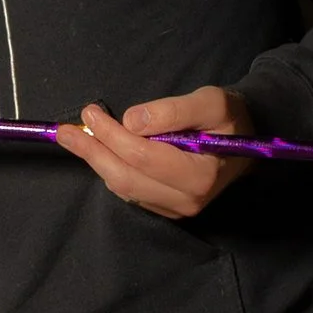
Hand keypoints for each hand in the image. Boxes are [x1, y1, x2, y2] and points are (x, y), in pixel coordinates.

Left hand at [55, 87, 254, 217]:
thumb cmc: (229, 119)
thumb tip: (131, 120)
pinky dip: (110, 171)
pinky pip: (129, 193)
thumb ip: (174, 110)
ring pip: (123, 188)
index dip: (112, 135)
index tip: (91, 111)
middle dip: (93, 152)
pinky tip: (99, 152)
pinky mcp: (166, 210)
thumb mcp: (211, 102)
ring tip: (76, 138)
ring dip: (97, 162)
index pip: (143, 156)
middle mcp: (186, 200)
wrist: (244, 141)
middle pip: (126, 177)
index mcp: (200, 175)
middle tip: (67, 130)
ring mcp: (175, 210)